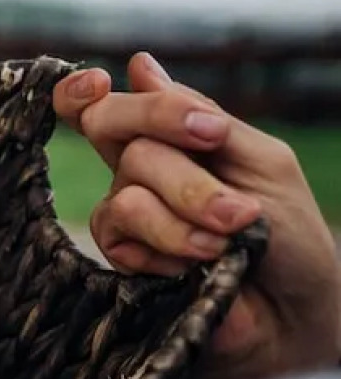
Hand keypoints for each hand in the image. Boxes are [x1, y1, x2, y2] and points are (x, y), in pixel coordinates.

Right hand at [55, 53, 340, 378]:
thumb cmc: (289, 239)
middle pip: (108, 125)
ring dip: (185, 205)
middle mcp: (140, 171)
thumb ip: (200, 115)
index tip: (101, 82)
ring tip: (229, 235)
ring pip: (125, 184)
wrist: (293, 315)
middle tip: (211, 141)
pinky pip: (120, 232)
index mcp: (175, 139)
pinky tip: (198, 263)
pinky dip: (166, 243)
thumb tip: (138, 64)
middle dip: (160, 127)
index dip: (86, 91)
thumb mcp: (259, 159)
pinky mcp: (122, 259)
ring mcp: (128, 215)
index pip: (112, 103)